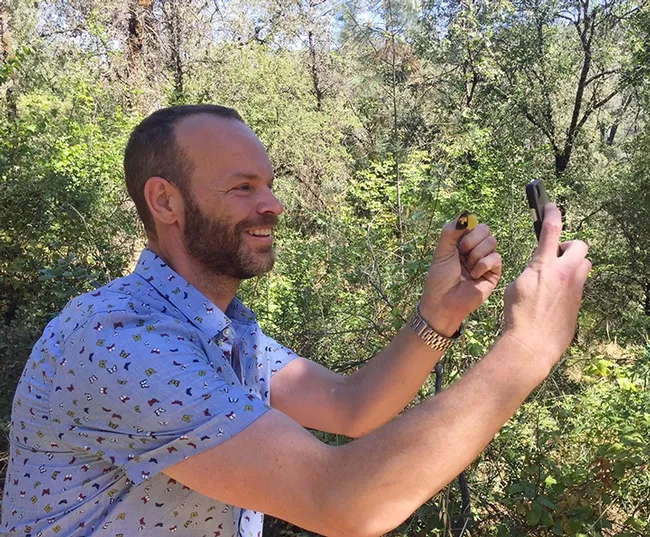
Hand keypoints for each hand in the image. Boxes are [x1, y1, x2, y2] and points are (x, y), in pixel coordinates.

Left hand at [420, 215, 501, 335]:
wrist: (444, 301)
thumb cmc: (440, 278)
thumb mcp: (442, 251)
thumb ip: (450, 231)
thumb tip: (464, 215)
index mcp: (462, 242)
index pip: (473, 223)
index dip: (466, 230)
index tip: (456, 242)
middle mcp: (475, 249)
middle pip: (485, 229)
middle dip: (471, 241)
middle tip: (461, 255)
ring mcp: (485, 260)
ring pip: (492, 242)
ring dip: (476, 254)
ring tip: (467, 268)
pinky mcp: (494, 272)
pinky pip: (496, 257)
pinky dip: (483, 265)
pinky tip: (474, 275)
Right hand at [503, 204, 590, 368]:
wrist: (532, 343)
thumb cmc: (518, 315)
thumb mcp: (517, 284)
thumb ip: (532, 270)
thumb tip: (540, 267)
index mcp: (543, 266)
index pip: (551, 230)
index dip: (552, 213)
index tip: (551, 206)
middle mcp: (564, 274)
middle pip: (580, 245)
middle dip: (569, 246)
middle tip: (554, 255)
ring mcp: (575, 288)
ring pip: (584, 264)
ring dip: (573, 264)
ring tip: (556, 275)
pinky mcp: (579, 302)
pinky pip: (579, 284)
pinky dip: (569, 283)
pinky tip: (554, 296)